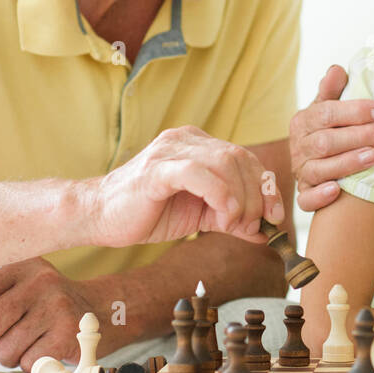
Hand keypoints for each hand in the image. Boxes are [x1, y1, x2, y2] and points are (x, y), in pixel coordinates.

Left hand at [0, 257, 108, 369]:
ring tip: (16, 350)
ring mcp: (58, 305)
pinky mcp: (70, 332)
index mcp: (21, 264)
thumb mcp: (10, 294)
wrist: (101, 311)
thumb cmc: (45, 304)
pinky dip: (27, 365)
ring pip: (8, 347)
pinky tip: (37, 353)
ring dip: (5, 358)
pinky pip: (30, 360)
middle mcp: (41, 280)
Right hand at [84, 126, 281, 248]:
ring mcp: (170, 151)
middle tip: (251, 225)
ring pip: (224, 162)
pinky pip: (196, 173)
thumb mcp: (201, 215)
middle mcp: (186, 140)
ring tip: (232, 224)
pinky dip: (219, 193)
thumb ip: (233, 219)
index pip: (246, 158)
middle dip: (255, 195)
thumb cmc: (148, 213)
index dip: (265, 187)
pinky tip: (223, 215)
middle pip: (240, 157)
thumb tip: (266, 232)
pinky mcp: (156, 170)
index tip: (274, 217)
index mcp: (199, 145)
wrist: (99, 217)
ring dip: (239, 198)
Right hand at [289, 64, 373, 211]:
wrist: (319, 164)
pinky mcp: (304, 195)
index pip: (327, 113)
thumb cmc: (330, 131)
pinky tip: (338, 191)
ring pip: (318, 170)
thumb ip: (332, 91)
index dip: (356, 111)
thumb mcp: (328, 109)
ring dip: (347, 163)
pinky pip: (306, 200)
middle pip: (326, 142)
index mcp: (304, 121)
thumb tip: (337, 69)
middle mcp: (298, 147)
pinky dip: (320, 196)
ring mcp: (300, 172)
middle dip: (360, 137)